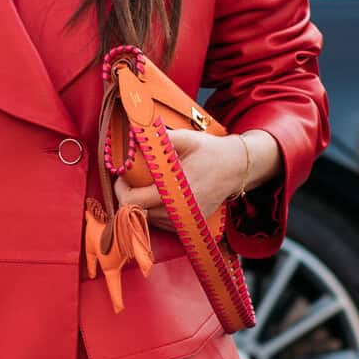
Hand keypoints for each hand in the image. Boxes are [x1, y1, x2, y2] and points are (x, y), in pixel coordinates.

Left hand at [114, 129, 276, 227]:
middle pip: (138, 213)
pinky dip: (154, 211)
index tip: (122, 176)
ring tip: (145, 185)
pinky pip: (161, 223)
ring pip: (148, 220)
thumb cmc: (210, 151)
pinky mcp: (189, 224)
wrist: (236, 168)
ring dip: (141, 205)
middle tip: (130, 180)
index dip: (121, 190)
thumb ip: (159, 139)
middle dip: (129, 196)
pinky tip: (159, 195)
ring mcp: (185, 221)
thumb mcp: (185, 138)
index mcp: (176, 192)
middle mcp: (181, 212)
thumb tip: (134, 134)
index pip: (134, 202)